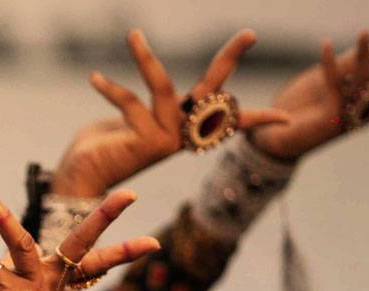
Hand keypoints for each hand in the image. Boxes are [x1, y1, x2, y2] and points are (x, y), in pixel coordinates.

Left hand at [0, 189, 159, 290]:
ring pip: (21, 244)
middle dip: (104, 219)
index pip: (96, 261)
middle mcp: (49, 284)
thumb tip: (21, 233)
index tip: (156, 242)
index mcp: (56, 279)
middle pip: (82, 246)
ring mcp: (29, 290)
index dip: (125, 250)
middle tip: (130, 195)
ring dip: (1, 218)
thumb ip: (22, 256)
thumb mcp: (12, 276)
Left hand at [51, 29, 290, 197]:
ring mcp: (166, 139)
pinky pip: (130, 101)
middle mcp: (181, 135)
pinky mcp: (147, 141)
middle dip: (229, 59)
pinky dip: (110, 88)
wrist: (79, 179)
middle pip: (213, 92)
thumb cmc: (101, 147)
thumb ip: (147, 104)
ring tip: (133, 34)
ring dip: (145, 58)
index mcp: (182, 130)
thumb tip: (153, 84)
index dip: (257, 119)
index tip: (288, 118)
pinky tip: (94, 78)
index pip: (227, 122)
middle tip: (250, 33)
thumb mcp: (129, 120)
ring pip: (163, 86)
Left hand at [249, 31, 368, 159]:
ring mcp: (348, 114)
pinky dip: (329, 64)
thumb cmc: (300, 107)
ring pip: (365, 80)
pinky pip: (334, 84)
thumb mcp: (324, 79)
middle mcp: (361, 108)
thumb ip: (348, 66)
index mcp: (364, 98)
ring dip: (364, 55)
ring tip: (365, 32)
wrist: (272, 134)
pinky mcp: (331, 116)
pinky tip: (324, 44)